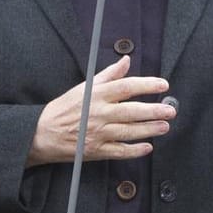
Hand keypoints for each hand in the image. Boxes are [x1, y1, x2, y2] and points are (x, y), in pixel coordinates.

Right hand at [27, 55, 174, 166]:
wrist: (42, 133)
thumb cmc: (64, 108)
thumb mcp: (84, 86)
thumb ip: (108, 75)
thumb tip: (126, 60)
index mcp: (96, 95)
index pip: (127, 86)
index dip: (147, 85)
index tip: (163, 85)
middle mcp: (98, 113)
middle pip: (132, 111)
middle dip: (154, 111)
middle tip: (170, 110)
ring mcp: (98, 133)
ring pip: (129, 132)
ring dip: (149, 130)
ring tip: (164, 127)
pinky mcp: (96, 150)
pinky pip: (120, 151)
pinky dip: (135, 150)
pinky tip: (147, 147)